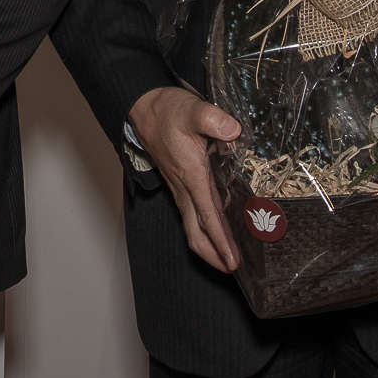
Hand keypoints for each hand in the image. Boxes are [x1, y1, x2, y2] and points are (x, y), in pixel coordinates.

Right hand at [129, 85, 242, 272]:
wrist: (144, 108)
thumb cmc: (167, 111)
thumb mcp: (192, 109)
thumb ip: (212, 119)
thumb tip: (233, 130)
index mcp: (191, 175)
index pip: (207, 216)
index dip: (220, 240)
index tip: (232, 261)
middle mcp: (184, 187)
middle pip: (195, 232)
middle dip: (213, 254)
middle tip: (234, 269)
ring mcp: (180, 187)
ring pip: (192, 226)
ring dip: (209, 246)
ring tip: (228, 258)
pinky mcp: (181, 183)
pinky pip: (192, 215)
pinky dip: (204, 229)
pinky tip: (218, 229)